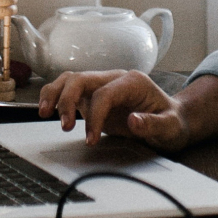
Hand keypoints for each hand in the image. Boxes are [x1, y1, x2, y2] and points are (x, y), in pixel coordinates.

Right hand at [37, 70, 190, 151]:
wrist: (173, 120)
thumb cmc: (172, 122)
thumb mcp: (172, 127)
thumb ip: (154, 124)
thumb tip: (133, 121)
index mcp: (133, 82)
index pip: (104, 93)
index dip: (94, 116)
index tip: (91, 139)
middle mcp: (114, 79)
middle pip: (81, 79)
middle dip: (67, 100)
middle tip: (64, 126)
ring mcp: (102, 86)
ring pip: (70, 80)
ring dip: (55, 94)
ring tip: (43, 113)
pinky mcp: (93, 96)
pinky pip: (69, 90)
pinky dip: (55, 97)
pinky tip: (47, 110)